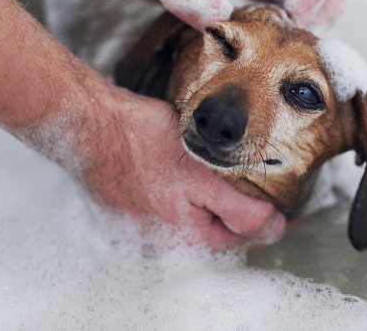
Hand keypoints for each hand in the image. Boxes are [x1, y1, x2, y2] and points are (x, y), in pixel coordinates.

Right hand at [81, 85, 286, 248]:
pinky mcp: (126, 206)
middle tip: (243, 173)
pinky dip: (177, 187)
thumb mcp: (204, 175)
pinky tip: (176, 163)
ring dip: (204, 194)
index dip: (262, 214)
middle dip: (231, 203)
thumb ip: (240, 209)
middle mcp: (160, 243)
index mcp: (184, 241)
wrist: (91, 123)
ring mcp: (139, 226)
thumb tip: (273, 229)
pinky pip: (164, 202)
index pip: (240, 237)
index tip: (275, 193)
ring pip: (190, 214)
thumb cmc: (143, 144)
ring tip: (210, 164)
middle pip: (214, 228)